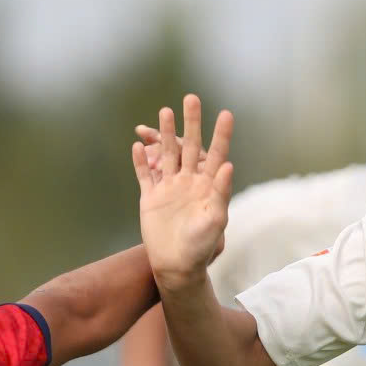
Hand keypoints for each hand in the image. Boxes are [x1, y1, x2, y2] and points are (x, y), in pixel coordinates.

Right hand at [132, 95, 233, 290]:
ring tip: (164, 111)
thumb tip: (228, 165)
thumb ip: (221, 193)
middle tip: (191, 98)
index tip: (226, 113)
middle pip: (190, 146)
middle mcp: (189, 183)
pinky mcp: (151, 199)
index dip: (221, 134)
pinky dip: (140, 161)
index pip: (216, 154)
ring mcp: (169, 189)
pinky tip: (137, 145)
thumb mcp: (215, 221)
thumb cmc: (201, 247)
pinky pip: (144, 175)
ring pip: (167, 155)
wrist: (177, 267)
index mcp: (207, 187)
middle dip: (191, 123)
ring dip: (165, 134)